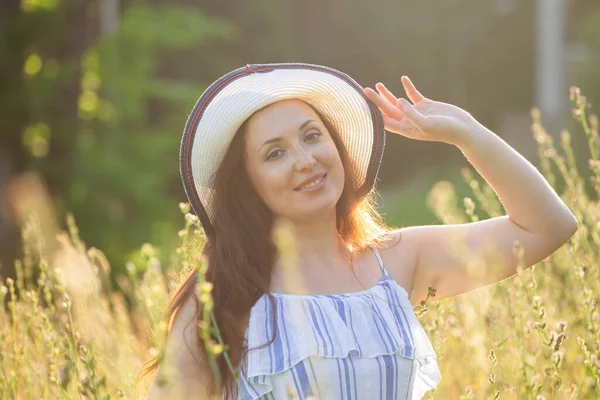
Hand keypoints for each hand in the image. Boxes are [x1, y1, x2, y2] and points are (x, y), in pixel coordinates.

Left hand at [363, 76, 477, 146]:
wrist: (463, 129)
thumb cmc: (445, 130)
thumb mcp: (426, 124)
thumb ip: (411, 114)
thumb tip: (398, 101)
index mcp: (406, 129)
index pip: (385, 121)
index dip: (373, 113)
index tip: (363, 104)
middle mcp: (408, 121)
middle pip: (388, 110)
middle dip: (376, 100)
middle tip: (365, 90)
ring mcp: (416, 113)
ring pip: (397, 102)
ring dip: (388, 94)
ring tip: (378, 84)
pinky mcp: (425, 105)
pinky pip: (413, 94)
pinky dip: (408, 87)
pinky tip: (403, 78)